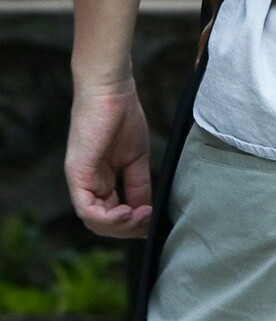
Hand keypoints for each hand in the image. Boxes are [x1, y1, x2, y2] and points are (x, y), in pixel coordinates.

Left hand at [65, 78, 151, 238]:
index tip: (153, 221)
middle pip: (103, 223)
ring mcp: (80, 180)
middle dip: (128, 229)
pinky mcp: (77, 174)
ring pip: (94, 221)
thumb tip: (149, 210)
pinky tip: (128, 212)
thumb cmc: (123, 116)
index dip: (133, 224)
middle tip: (149, 221)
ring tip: (141, 217)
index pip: (113, 214)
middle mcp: (88, 184)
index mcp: (101, 180)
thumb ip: (140, 184)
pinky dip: (108, 218)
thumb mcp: (137, 158)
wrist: (112, 91)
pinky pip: (87, 209)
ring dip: (120, 226)